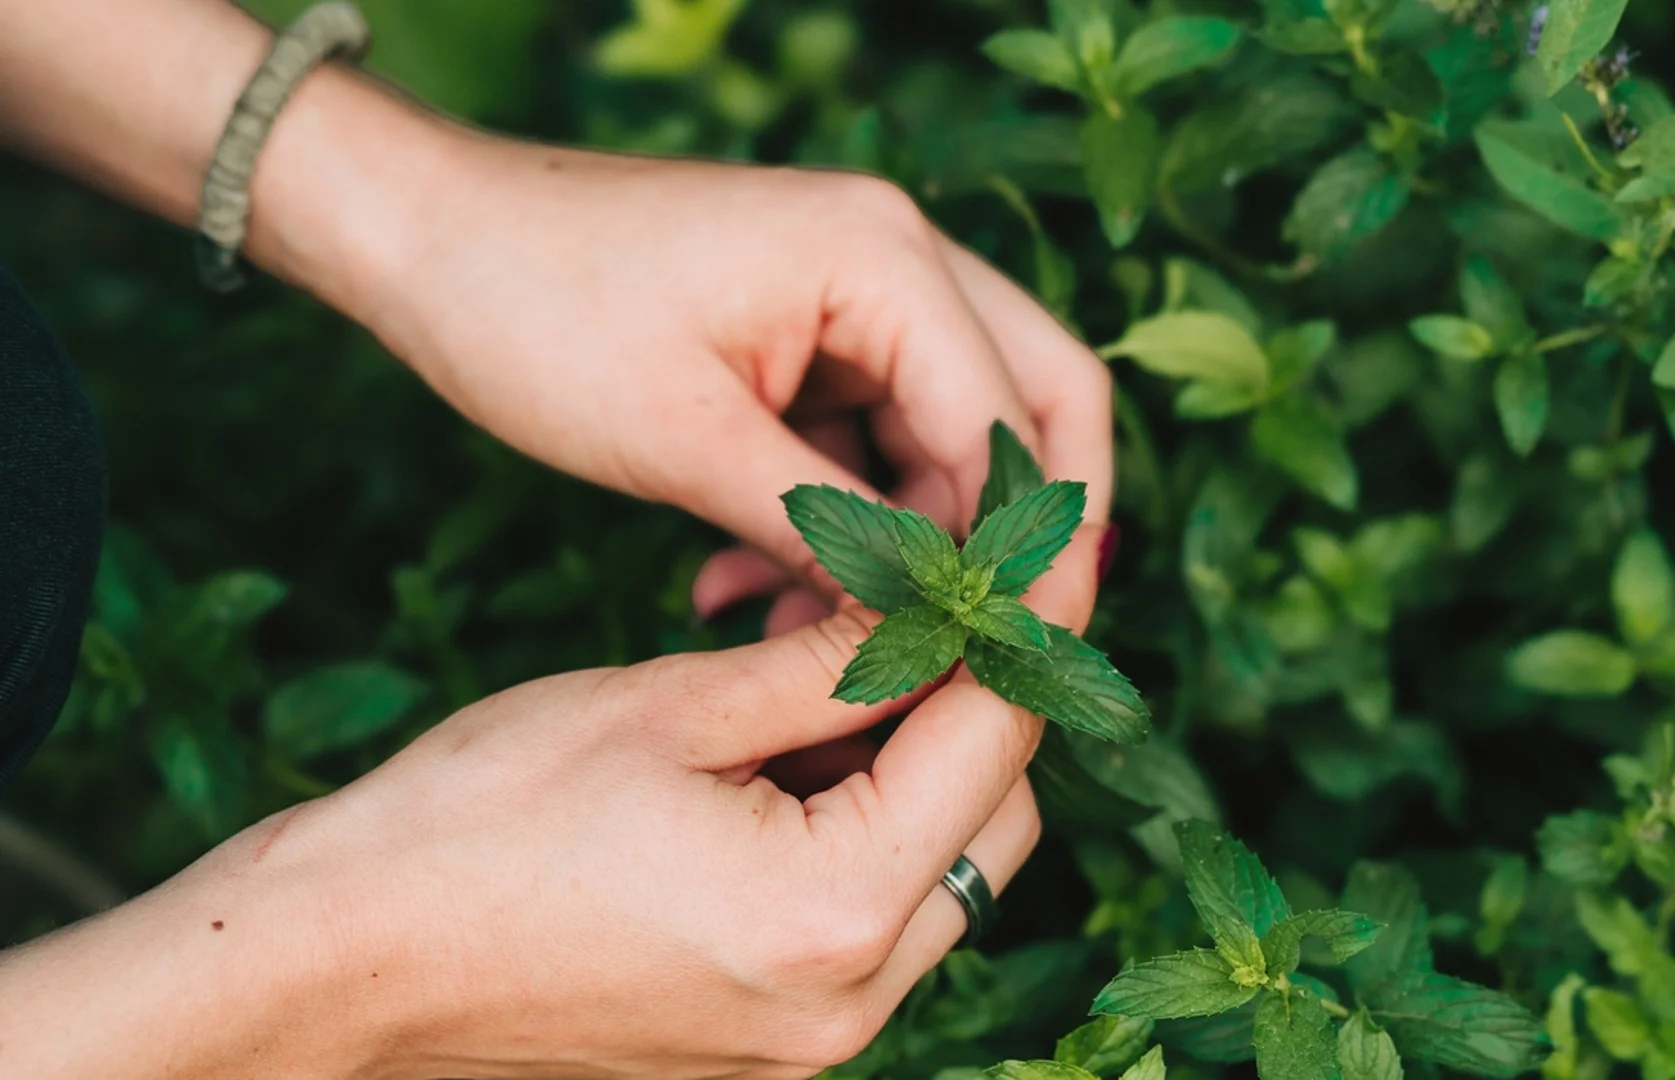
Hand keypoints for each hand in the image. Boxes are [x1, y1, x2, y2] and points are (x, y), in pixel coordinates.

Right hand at [0, 535, 1100, 1079]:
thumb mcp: (671, 705)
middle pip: (995, 828)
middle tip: (912, 616)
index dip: (1019, 636)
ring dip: (916, 779)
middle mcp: (848, 1002)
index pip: (995, 747)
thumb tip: (936, 606)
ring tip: (824, 687)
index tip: (1027, 560)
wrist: (344, 959)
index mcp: (833, 909)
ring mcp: (810, 1042)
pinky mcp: (769, 1049)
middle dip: (972, 713)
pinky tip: (784, 770)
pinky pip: (871, 931)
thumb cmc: (481, 818)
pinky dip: (860, 842)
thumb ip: (833, 662)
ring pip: (943, 883)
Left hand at [339, 127, 1112, 613]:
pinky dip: (840, 518)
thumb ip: (828, 532)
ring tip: (799, 629)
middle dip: (1009, 538)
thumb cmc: (535, 310)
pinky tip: (752, 585)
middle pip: (1032, 408)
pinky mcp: (814, 333)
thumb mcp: (685, 441)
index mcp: (883, 258)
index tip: (1003, 661)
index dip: (1021, 553)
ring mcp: (859, 293)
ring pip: (949, 438)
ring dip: (902, 542)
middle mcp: (897, 259)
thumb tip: (925, 626)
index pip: (1012, 423)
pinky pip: (872, 438)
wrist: (426, 237)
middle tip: (978, 650)